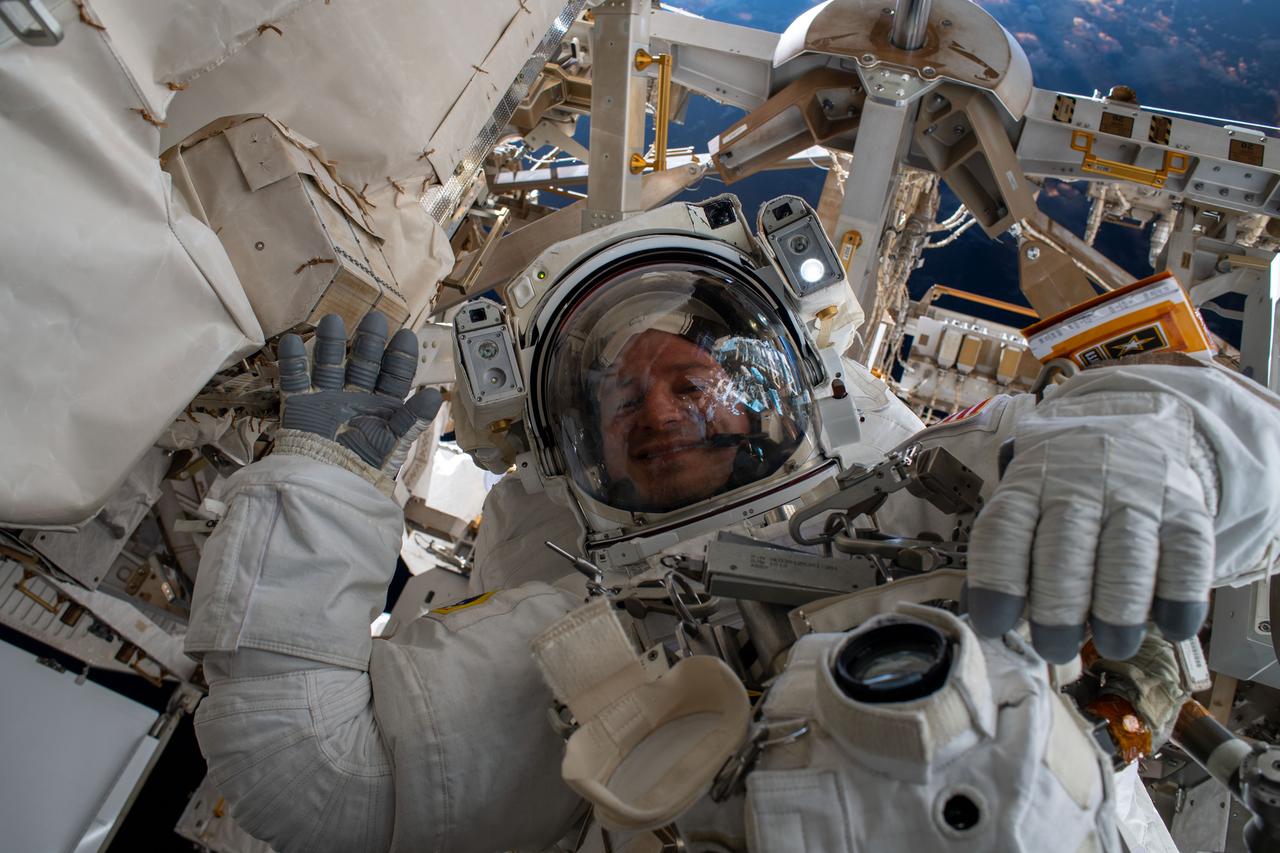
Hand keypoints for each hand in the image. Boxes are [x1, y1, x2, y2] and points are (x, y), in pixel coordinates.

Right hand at [276, 312, 441, 481]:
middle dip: (368, 342)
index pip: (394, 376)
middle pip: (363, 363)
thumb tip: (434, 396)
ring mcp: (327, 399)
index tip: (406, 336)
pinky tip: (291, 341)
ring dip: (330, 344)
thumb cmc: (364, 469)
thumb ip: (411, 419)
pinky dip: (292, 362)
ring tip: (332, 321)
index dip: (400, 357)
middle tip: (374, 318)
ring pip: (329, 364)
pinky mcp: (301, 407)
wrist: (327, 490)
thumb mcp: (392, 443)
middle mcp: (356, 398)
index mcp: (382, 406)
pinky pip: (295, 380)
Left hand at [966, 430, 1211, 662]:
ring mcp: (1136, 495)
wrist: (1128, 433)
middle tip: (1055, 648)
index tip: (993, 625)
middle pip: (1065, 549)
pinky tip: (1169, 626)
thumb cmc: (1063, 490)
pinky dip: (1180, 596)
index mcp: (1029, 485)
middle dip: (1058, 607)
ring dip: (1118, 609)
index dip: (996, 581)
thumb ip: (1007, 557)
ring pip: (1126, 555)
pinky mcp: (1184, 509)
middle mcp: (1080, 486)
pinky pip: (1187, 555)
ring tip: (1113, 644)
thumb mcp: (1025, 505)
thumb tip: (982, 618)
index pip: (1005, 531)